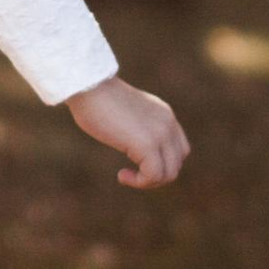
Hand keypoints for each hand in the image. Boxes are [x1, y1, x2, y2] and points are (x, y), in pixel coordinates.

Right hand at [65, 74, 188, 188]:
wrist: (88, 86)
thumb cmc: (96, 99)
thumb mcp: (126, 113)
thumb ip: (137, 126)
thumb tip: (132, 142)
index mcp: (164, 115)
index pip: (180, 150)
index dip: (161, 164)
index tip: (137, 163)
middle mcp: (168, 124)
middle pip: (176, 164)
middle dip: (154, 176)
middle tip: (130, 174)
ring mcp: (160, 133)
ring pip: (168, 174)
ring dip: (147, 182)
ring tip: (124, 175)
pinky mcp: (147, 144)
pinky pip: (153, 175)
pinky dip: (138, 182)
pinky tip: (121, 175)